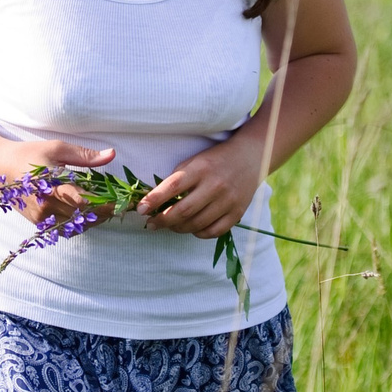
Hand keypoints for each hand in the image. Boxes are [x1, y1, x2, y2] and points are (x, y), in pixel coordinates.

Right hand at [0, 139, 117, 227]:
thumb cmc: (29, 154)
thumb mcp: (57, 149)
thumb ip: (85, 156)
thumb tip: (111, 154)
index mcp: (51, 187)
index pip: (84, 201)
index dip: (106, 203)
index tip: (120, 199)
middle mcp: (46, 207)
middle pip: (83, 216)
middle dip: (104, 211)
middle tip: (118, 203)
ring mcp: (41, 218)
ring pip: (76, 226)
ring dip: (94, 219)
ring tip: (106, 208)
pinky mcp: (38, 223)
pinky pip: (65, 229)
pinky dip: (79, 223)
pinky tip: (87, 213)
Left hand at [137, 139, 261, 238]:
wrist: (250, 158)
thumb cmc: (215, 159)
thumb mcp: (194, 161)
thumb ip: (177, 178)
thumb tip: (154, 200)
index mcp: (201, 168)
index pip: (173, 186)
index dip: (154, 199)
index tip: (141, 209)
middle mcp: (215, 185)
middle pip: (184, 210)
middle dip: (163, 220)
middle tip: (151, 224)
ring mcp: (228, 201)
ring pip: (197, 224)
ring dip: (178, 228)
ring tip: (169, 226)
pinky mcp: (237, 213)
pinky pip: (214, 231)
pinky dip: (198, 233)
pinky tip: (191, 228)